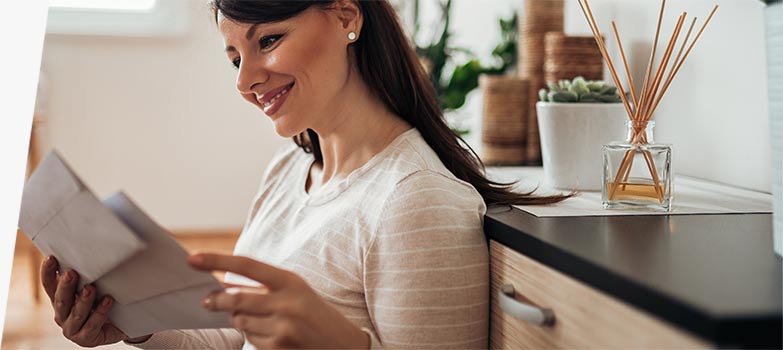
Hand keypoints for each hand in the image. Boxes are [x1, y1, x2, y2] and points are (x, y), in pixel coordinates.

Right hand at [40, 256, 151, 346]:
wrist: (120, 326)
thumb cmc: (103, 303)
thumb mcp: (94, 288)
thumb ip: (87, 277)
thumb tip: (89, 253)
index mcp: (60, 301)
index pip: (50, 286)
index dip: (48, 273)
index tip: (51, 258)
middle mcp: (62, 315)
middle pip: (61, 300)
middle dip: (66, 286)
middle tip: (71, 273)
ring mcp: (72, 329)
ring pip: (76, 314)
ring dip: (83, 300)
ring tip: (91, 288)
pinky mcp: (86, 339)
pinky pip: (92, 325)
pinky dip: (100, 312)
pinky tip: (108, 301)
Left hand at [188, 253, 369, 349]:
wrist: (343, 345)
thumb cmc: (315, 313)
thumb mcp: (295, 291)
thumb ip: (263, 286)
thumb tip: (223, 284)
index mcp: (290, 281)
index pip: (246, 265)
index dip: (216, 260)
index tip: (192, 258)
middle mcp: (287, 302)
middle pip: (235, 298)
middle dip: (216, 300)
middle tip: (206, 301)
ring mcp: (283, 327)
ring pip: (240, 321)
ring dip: (239, 320)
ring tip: (258, 319)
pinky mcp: (279, 347)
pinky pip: (250, 340)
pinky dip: (251, 336)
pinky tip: (270, 334)